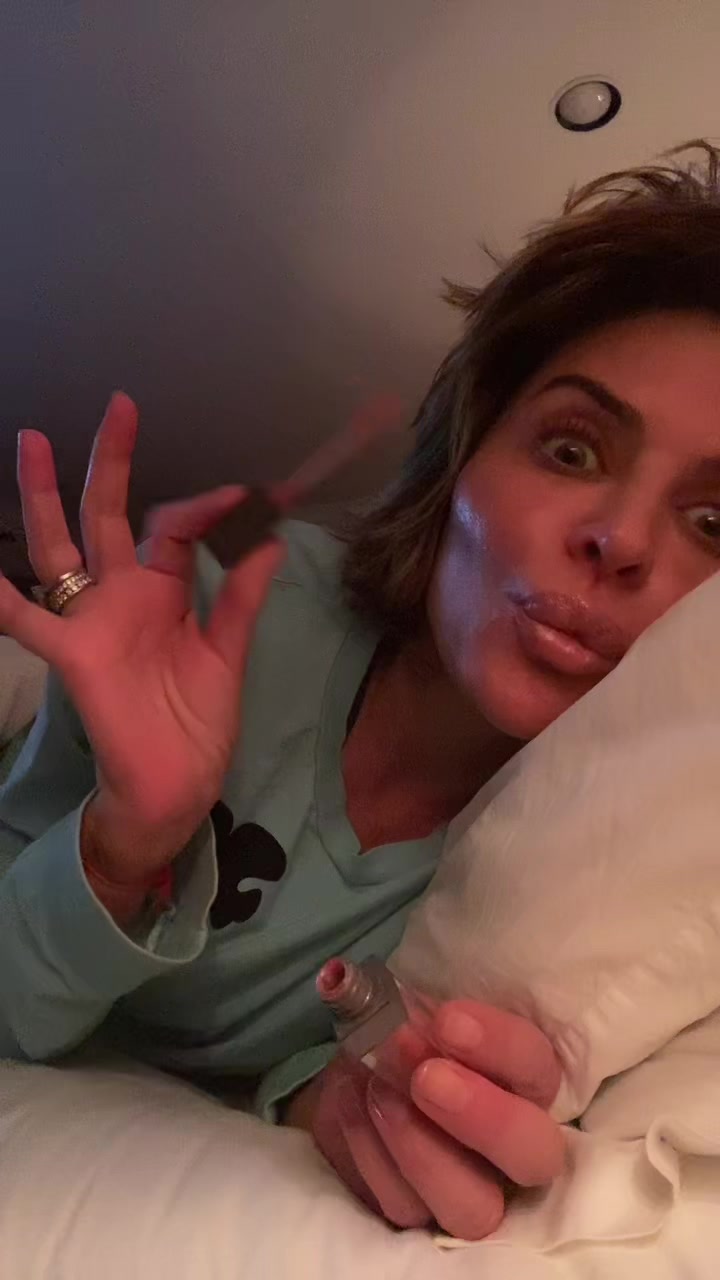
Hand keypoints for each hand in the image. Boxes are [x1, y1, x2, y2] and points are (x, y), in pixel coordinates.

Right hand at [0, 393, 282, 884]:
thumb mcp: (228, 652)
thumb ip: (242, 596)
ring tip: (33, 442)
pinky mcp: (74, 652)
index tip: (246, 495)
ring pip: (64, 546)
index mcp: (165, 591)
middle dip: (111, 463)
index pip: (176, 529)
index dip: (208, 509)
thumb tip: (270, 538)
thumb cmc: (198, 722)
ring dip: (47, 497)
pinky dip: (2, 598)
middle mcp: (124, 594)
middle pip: (109, 516)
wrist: (177, 783)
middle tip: (119, 409)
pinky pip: (28, 621)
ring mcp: (93, 619)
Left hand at [286, 1000, 564, 1239]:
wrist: (354, 1071)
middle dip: (481, 1116)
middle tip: (427, 1078)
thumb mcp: (414, 1009)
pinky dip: (370, 1152)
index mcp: (526, 1083)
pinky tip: (351, 1100)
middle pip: (533, 1157)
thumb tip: (366, 988)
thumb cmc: (402, 1033)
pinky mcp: (418, 1217)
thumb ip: (417, 1005)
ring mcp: (469, 1193)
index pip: (538, 1069)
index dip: (500, 1046)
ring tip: (377, 1090)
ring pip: (470, 1207)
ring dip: (418, 1144)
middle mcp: (513, 1149)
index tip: (446, 1020)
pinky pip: (401, 1208)